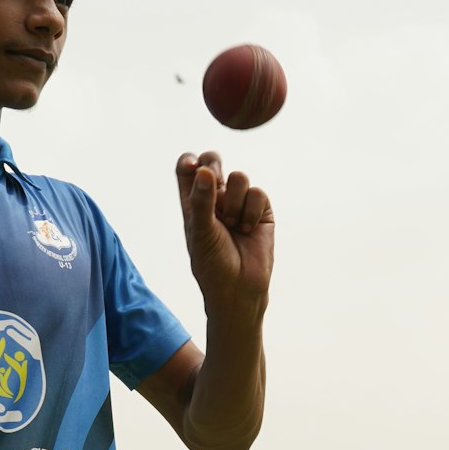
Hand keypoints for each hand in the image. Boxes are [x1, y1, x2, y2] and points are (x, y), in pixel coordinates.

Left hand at [176, 151, 273, 315]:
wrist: (239, 288)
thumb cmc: (212, 264)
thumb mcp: (201, 231)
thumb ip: (201, 201)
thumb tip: (204, 170)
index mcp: (193, 202)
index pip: (187, 169)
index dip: (190, 161)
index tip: (194, 167)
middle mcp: (215, 199)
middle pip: (213, 162)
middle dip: (214, 167)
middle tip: (215, 182)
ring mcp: (239, 203)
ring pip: (239, 177)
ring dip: (234, 200)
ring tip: (232, 225)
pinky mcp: (261, 211)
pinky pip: (258, 193)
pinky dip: (252, 211)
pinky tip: (248, 229)